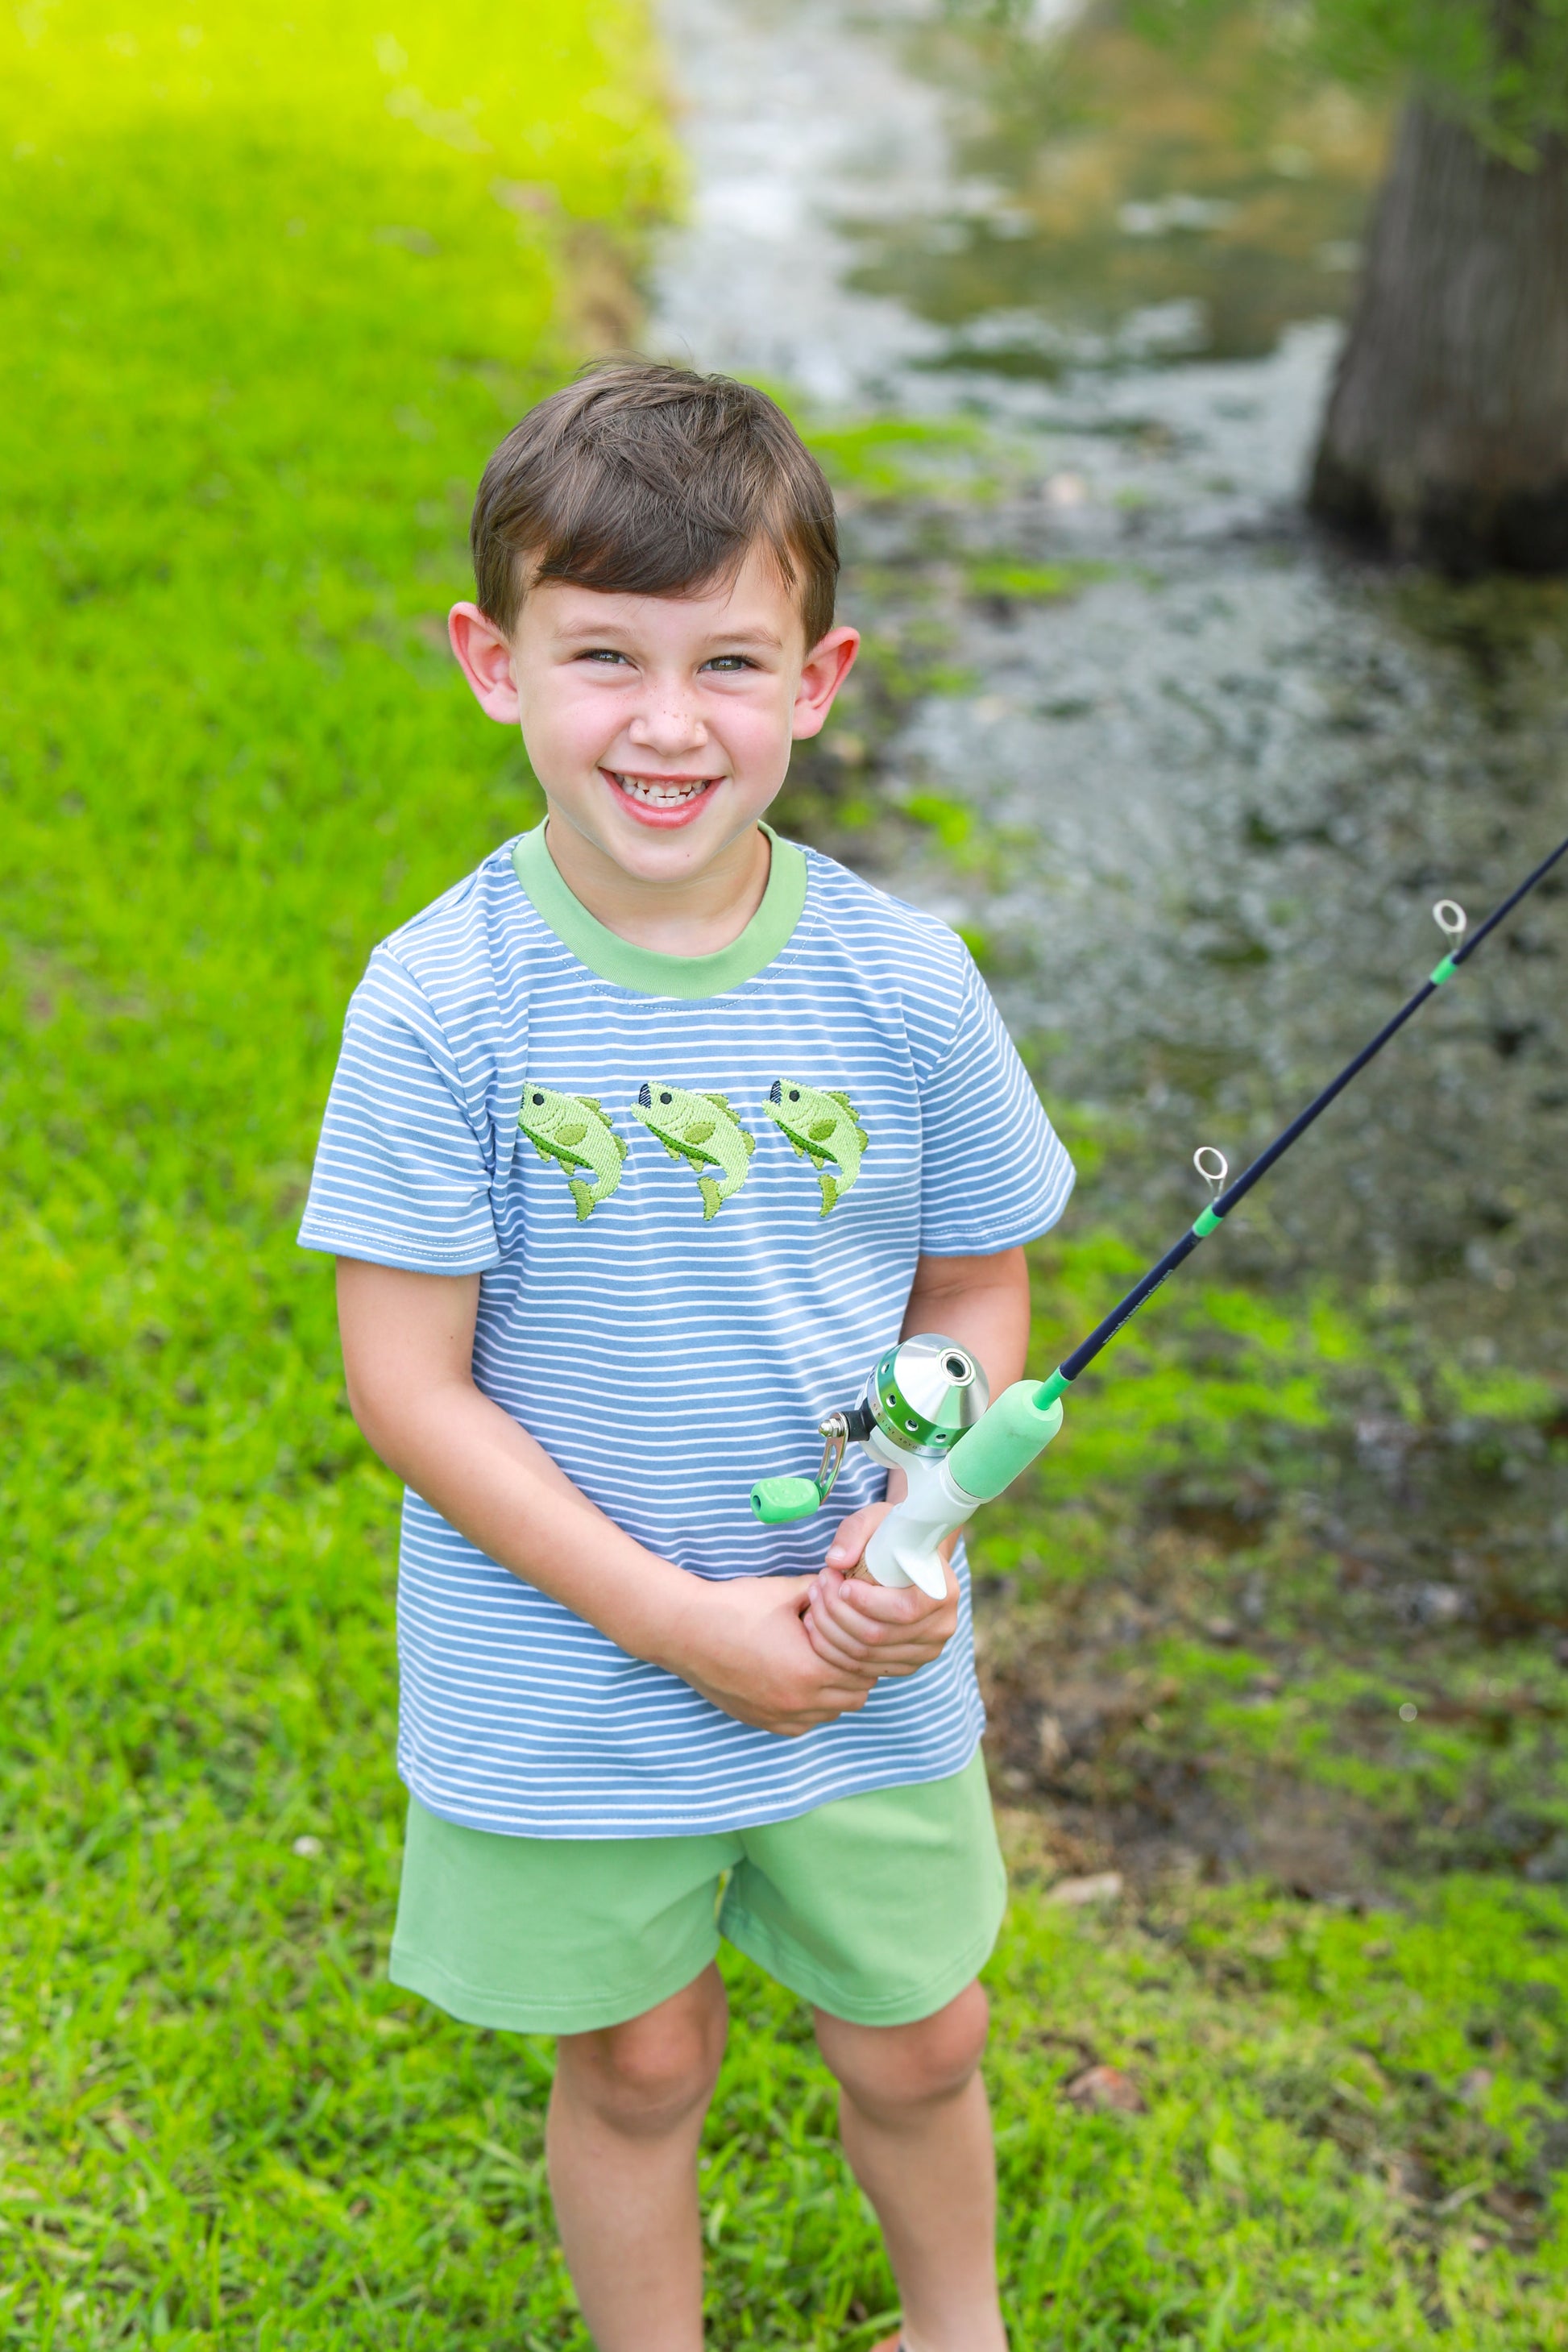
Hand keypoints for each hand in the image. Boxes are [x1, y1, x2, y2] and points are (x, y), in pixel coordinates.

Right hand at [662, 1572, 879, 1737]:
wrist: (684, 1630)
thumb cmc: (734, 1607)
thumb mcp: (786, 1591)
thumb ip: (825, 1592)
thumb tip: (851, 1586)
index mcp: (811, 1670)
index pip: (864, 1670)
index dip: (864, 1648)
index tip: (854, 1631)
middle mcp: (798, 1702)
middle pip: (855, 1696)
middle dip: (854, 1670)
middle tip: (840, 1645)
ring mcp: (778, 1716)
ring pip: (831, 1713)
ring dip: (834, 1691)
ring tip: (817, 1661)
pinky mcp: (761, 1721)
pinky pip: (803, 1725)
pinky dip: (809, 1707)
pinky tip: (796, 1679)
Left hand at [802, 1502, 959, 1678]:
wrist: (909, 1557)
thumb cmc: (893, 1536)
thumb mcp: (876, 1520)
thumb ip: (854, 1533)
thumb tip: (835, 1561)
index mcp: (944, 1591)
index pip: (904, 1610)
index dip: (867, 1602)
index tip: (843, 1583)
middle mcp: (941, 1627)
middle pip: (878, 1636)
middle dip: (837, 1612)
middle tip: (818, 1585)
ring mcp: (924, 1651)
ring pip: (865, 1656)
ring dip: (829, 1630)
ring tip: (813, 1601)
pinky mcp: (904, 1665)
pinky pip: (861, 1669)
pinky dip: (833, 1650)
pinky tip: (816, 1626)